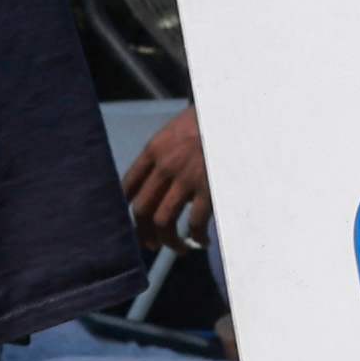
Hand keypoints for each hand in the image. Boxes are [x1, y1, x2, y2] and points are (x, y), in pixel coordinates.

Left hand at [125, 104, 212, 251]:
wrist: (234, 112)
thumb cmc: (209, 120)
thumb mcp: (177, 130)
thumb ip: (164, 153)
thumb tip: (159, 181)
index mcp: (154, 149)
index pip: (128, 185)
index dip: (125, 208)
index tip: (132, 220)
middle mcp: (165, 165)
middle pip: (141, 209)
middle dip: (144, 233)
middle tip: (151, 244)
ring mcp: (186, 178)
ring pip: (163, 222)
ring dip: (168, 241)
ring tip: (178, 248)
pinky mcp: (208, 188)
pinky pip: (195, 223)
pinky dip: (197, 237)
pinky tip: (202, 241)